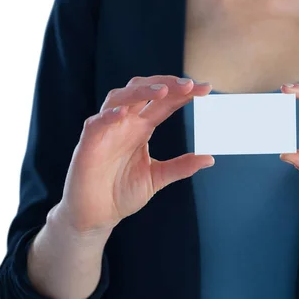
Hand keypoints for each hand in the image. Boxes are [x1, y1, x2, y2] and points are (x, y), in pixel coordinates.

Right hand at [55, 76, 214, 234]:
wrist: (96, 215)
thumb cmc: (122, 193)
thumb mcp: (158, 178)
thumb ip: (181, 167)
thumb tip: (210, 158)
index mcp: (142, 127)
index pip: (164, 102)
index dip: (183, 93)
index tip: (206, 89)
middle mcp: (125, 123)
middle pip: (143, 90)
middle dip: (166, 83)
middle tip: (189, 84)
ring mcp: (106, 130)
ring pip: (119, 98)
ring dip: (140, 91)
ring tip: (162, 91)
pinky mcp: (88, 144)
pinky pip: (96, 123)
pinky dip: (108, 116)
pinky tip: (123, 114)